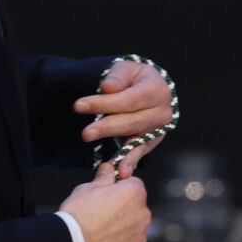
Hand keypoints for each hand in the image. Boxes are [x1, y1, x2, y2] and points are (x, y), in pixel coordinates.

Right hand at [59, 173, 150, 241]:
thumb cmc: (78, 213)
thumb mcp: (86, 188)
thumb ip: (103, 178)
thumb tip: (109, 168)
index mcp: (135, 194)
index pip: (134, 186)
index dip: (119, 190)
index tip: (107, 196)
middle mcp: (143, 215)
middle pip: (136, 210)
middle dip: (122, 212)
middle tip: (100, 218)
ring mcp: (140, 239)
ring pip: (133, 232)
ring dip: (122, 233)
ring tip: (99, 237)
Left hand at [74, 60, 173, 178]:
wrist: (146, 89)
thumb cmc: (133, 79)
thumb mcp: (126, 69)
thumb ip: (117, 77)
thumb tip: (107, 87)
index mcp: (158, 90)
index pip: (129, 100)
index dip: (105, 103)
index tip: (79, 105)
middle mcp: (163, 112)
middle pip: (132, 121)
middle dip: (107, 127)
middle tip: (85, 133)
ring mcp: (158, 129)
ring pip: (134, 137)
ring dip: (114, 144)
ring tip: (97, 150)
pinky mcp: (150, 142)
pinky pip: (138, 152)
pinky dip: (129, 162)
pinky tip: (121, 171)